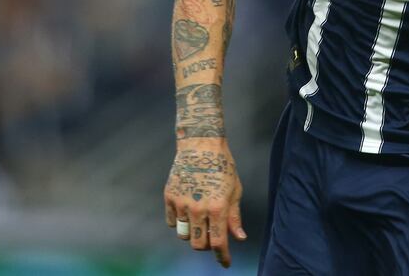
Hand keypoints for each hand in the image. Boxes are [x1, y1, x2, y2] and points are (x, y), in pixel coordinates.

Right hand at [164, 143, 246, 267]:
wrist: (201, 145)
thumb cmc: (223, 166)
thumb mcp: (235, 190)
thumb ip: (234, 217)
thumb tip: (239, 238)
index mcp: (218, 207)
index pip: (219, 242)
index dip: (222, 256)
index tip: (225, 263)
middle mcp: (198, 208)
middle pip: (198, 244)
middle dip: (207, 246)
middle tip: (213, 236)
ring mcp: (181, 203)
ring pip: (184, 234)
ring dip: (193, 233)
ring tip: (201, 220)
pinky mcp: (169, 197)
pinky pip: (171, 221)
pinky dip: (179, 221)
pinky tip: (188, 210)